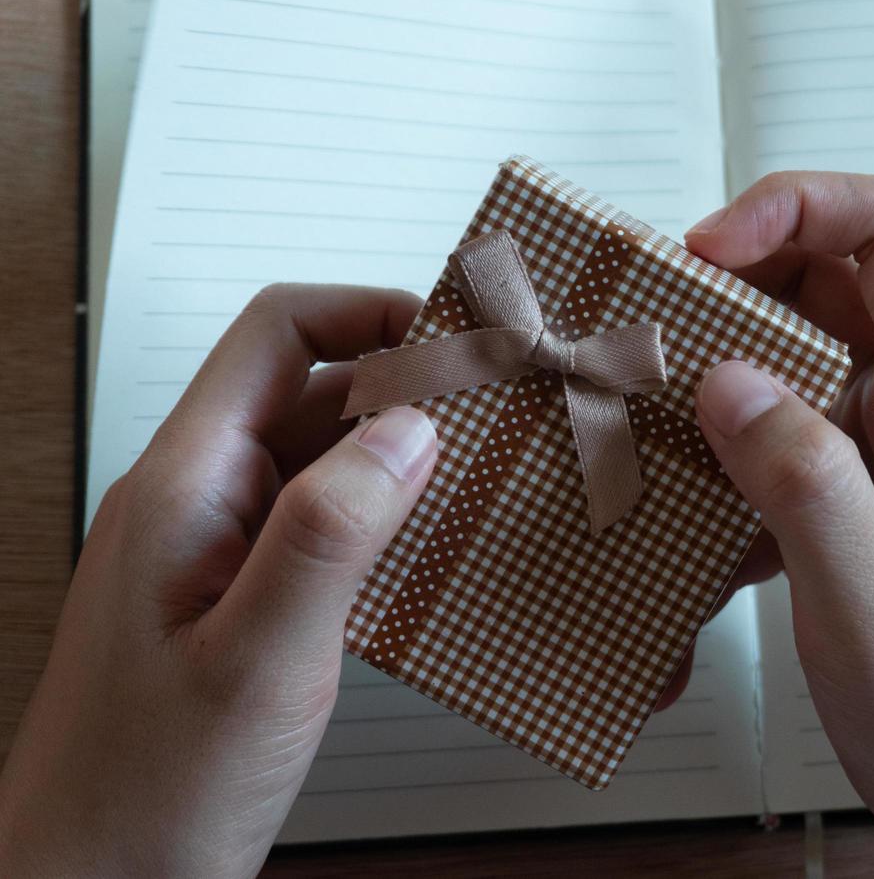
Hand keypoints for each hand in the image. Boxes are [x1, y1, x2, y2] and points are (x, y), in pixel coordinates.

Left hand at [0, 286, 436, 876]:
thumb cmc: (145, 792)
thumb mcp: (257, 659)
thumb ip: (330, 533)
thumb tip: (409, 428)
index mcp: (186, 485)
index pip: (276, 336)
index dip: (368, 313)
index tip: (455, 336)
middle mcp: (198, 501)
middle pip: (310, 391)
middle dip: (405, 386)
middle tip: (496, 409)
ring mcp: (216, 551)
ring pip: (321, 460)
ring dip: (400, 457)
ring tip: (484, 474)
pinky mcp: (239, 600)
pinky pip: (320, 527)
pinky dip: (383, 521)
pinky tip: (433, 551)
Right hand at [686, 173, 873, 876]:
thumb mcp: (873, 605)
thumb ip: (804, 484)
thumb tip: (730, 382)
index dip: (802, 208)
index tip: (710, 249)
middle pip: (835, 273)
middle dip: (741, 274)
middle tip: (655, 316)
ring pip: (799, 345)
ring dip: (724, 354)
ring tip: (653, 396)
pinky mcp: (850, 493)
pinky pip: (780, 420)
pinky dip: (724, 433)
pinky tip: (690, 491)